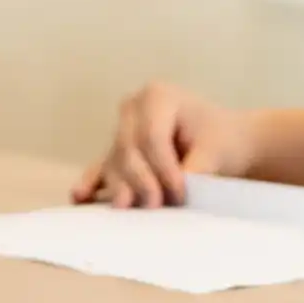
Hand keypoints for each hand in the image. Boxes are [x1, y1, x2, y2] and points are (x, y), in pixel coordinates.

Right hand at [73, 83, 255, 207]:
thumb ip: (193, 169)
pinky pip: (100, 166)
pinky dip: (91, 183)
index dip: (163, 167)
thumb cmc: (222, 141)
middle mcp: (132, 107)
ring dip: (120, 185)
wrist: (223, 142)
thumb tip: (173, 192)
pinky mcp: (116, 152)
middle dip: (141, 178)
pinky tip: (80, 197)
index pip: (152, 136)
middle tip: (156, 205)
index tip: (180, 193)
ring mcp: (120, 129)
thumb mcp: (214, 151)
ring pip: (115, 160)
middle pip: (128, 147)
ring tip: (126, 206)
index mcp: (158, 96)